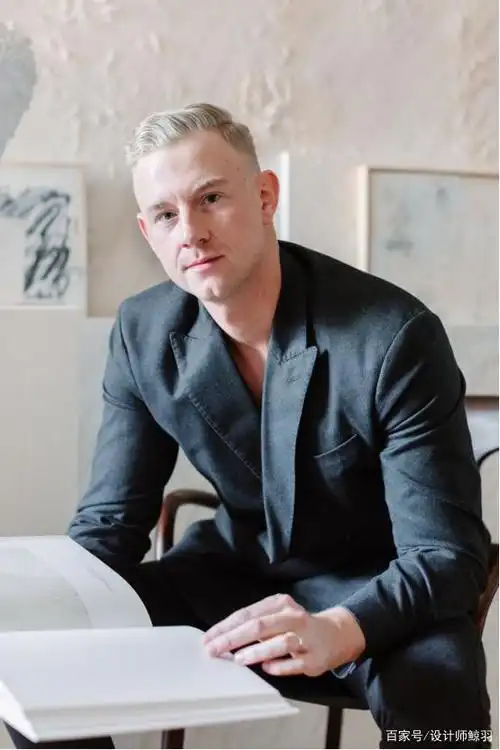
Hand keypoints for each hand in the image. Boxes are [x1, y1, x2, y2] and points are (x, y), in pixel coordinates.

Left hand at [202, 593, 365, 676]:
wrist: (335, 634)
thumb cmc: (296, 626)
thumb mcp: (276, 616)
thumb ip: (254, 624)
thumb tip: (222, 639)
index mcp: (279, 604)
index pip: (247, 614)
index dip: (226, 627)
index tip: (207, 639)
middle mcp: (293, 617)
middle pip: (260, 625)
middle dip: (233, 638)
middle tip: (214, 650)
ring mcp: (305, 638)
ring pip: (280, 642)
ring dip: (257, 651)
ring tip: (237, 659)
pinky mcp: (314, 659)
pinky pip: (294, 663)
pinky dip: (278, 666)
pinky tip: (266, 669)